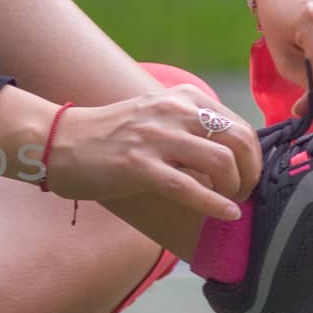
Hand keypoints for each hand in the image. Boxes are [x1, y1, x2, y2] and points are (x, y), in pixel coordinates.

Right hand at [44, 86, 260, 220]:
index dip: (253, 155)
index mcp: (182, 97)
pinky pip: (190, 187)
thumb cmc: (108, 136)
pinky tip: (226, 215)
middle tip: (245, 192)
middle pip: (239, 140)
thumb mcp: (155, 116)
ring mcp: (156, 138)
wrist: (59, 142)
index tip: (248, 175)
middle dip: (251, 172)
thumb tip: (229, 155)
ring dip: (235, 188)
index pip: (238, 124)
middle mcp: (173, 111)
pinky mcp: (139, 166)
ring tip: (230, 202)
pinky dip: (215, 204)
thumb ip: (189, 126)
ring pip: (221, 162)